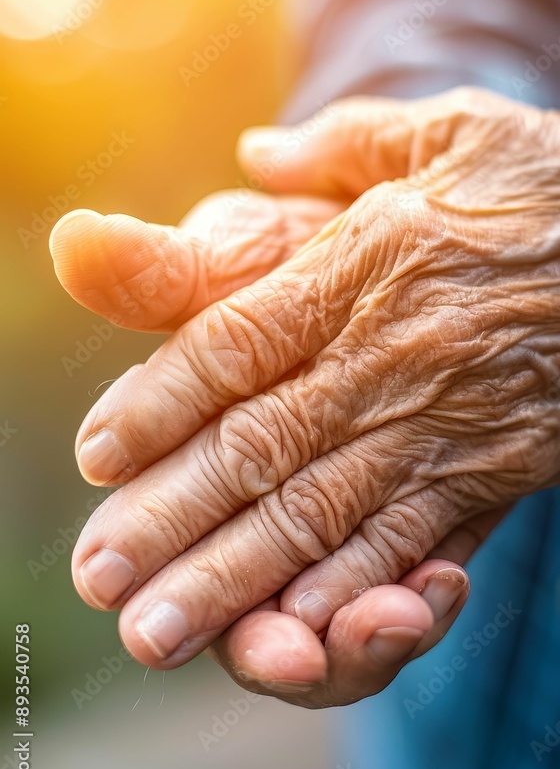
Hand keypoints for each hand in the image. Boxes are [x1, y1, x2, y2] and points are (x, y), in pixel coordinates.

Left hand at [52, 88, 559, 683]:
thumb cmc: (539, 187)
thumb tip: (256, 149)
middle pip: (262, 444)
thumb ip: (343, 143)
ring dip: (234, 578)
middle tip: (99, 577)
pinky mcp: (489, 473)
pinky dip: (346, 594)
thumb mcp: (445, 131)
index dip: (160, 399)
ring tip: (159, 632)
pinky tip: (288, 637)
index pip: (238, 340)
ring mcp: (441, 423)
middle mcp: (391, 354)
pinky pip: (408, 541)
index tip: (97, 455)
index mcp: (365, 264)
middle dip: (172, 517)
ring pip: (321, 512)